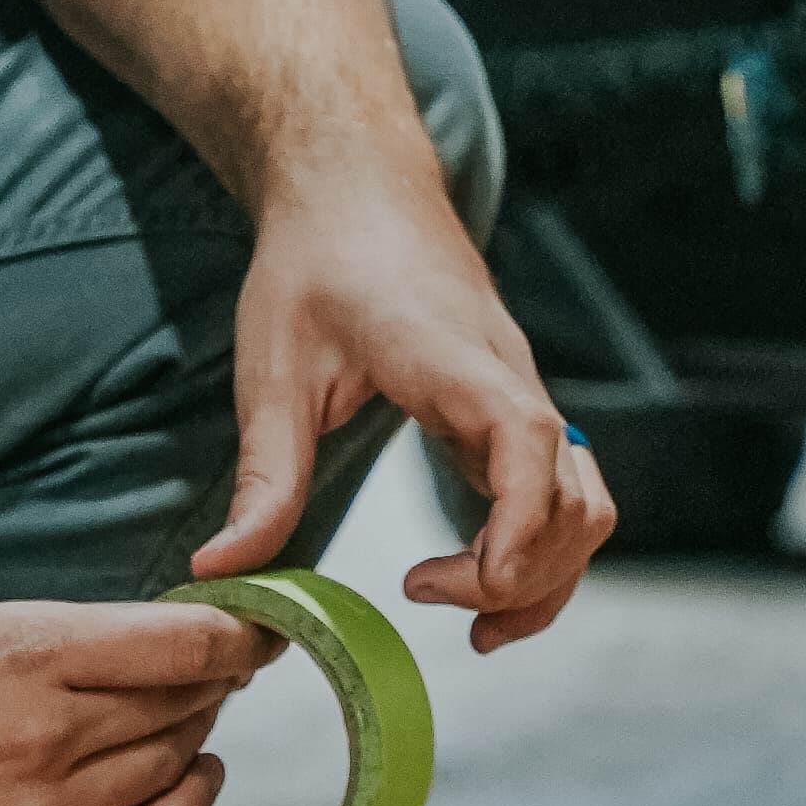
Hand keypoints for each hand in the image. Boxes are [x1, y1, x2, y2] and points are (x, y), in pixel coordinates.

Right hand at [0, 587, 257, 805]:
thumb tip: (73, 646)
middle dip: (214, 679)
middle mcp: (46, 739)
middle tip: (225, 663)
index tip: (258, 622)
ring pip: (166, 771)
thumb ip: (12, 632)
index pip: (177, 643)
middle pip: (180, 706)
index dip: (234, 632)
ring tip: (196, 714)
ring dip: (194, 736)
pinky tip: (197, 786)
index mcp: (22, 655)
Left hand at [194, 171, 617, 648]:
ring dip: (548, 570)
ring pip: (584, 497)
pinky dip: (539, 544)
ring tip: (478, 623)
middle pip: (576, 494)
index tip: (476, 590)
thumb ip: (263, 478)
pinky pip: (559, 487)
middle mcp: (509, 377)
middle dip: (529, 575)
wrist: (356, 182)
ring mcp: (519, 392)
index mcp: (455, 359)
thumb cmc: (315, 260)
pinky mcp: (511, 405)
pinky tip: (481, 578)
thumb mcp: (271, 370)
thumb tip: (221, 571)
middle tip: (439, 607)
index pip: (528, 442)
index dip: (519, 527)